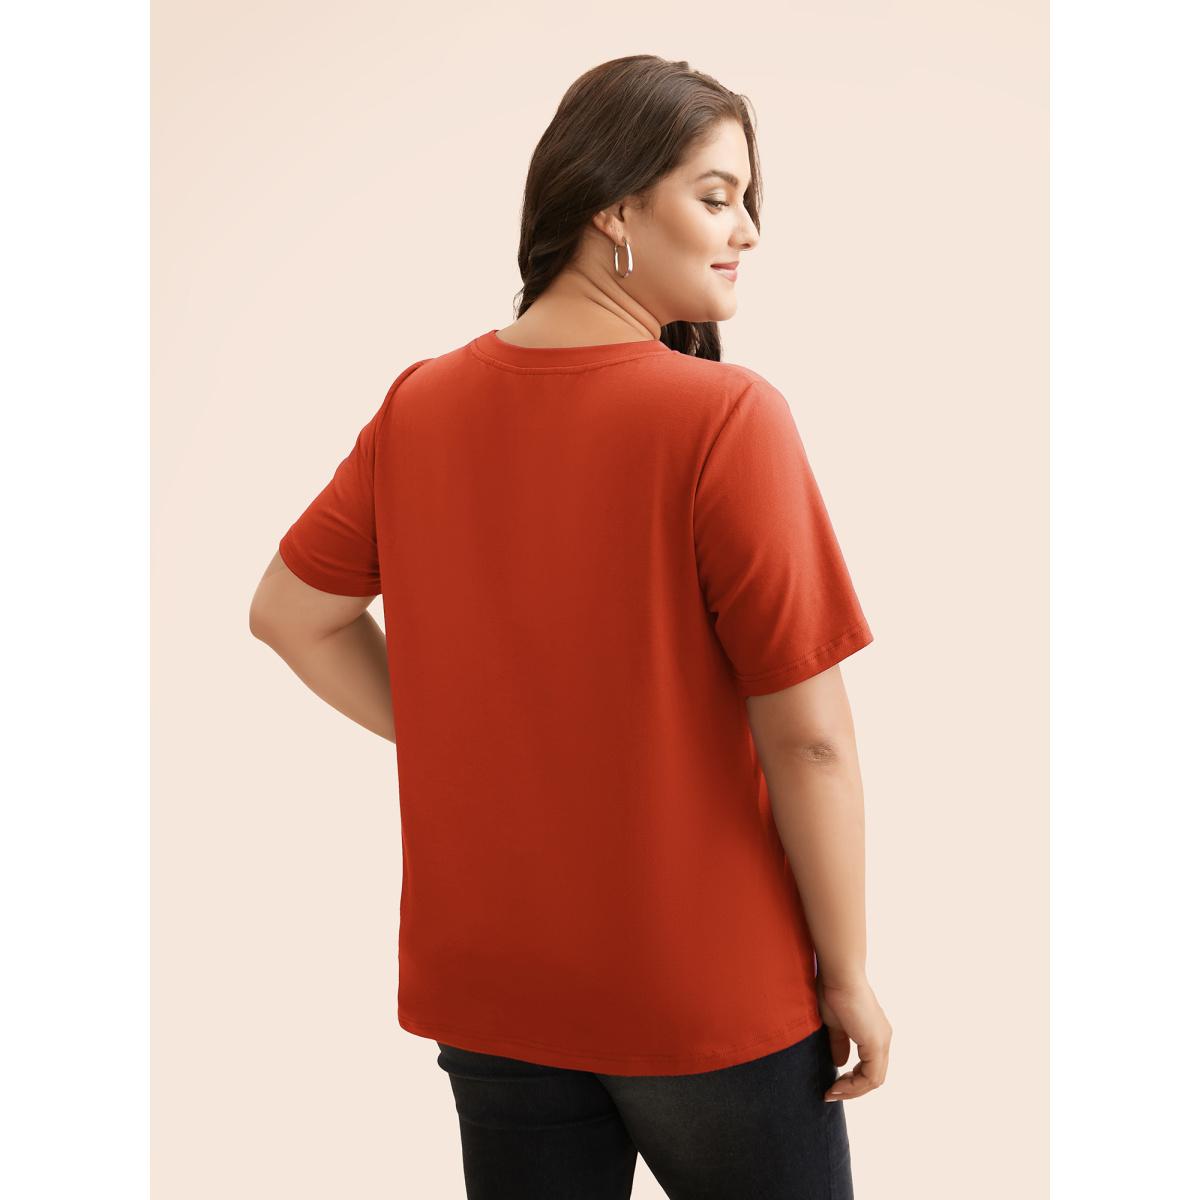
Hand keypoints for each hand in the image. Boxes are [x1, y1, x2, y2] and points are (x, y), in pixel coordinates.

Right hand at [815, 971, 891, 1101]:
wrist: (838, 975)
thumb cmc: (832, 991)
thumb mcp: (834, 1024)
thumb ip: (839, 1044)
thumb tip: (840, 1063)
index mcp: (874, 1033)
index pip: (869, 1067)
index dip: (852, 1080)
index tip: (832, 1084)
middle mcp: (883, 1039)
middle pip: (874, 1077)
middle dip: (852, 1089)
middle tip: (832, 1093)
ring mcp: (882, 1041)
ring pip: (874, 1080)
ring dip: (853, 1091)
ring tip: (832, 1092)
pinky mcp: (876, 1043)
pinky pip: (871, 1076)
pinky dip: (855, 1085)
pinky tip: (837, 1085)